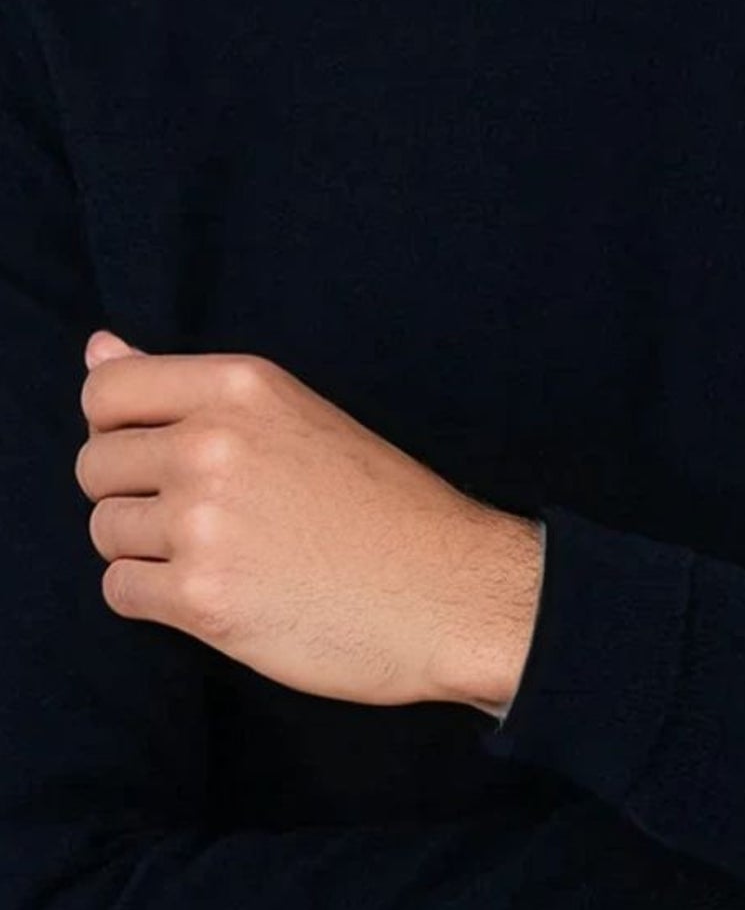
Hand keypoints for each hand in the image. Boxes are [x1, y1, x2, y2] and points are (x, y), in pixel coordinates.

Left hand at [73, 329, 542, 709]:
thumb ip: (189, 386)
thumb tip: (97, 348)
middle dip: (134, 493)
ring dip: (148, 549)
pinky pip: (122, 590)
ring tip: (225, 552)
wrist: (448, 588)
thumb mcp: (296, 414)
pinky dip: (157, 598)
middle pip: (95, 465)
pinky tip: (221, 590)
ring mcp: (203, 522)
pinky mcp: (202, 598)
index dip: (121, 428)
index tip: (167, 452)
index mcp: (244, 386)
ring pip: (104, 530)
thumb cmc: (382, 502)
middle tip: (209, 514)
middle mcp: (214, 443)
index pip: (106, 391)